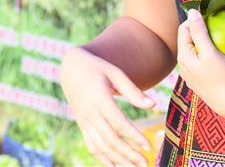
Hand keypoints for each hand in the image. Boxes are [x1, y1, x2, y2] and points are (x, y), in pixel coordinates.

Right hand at [59, 46, 155, 166]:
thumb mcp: (115, 73)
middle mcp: (90, 112)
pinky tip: (116, 166)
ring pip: (101, 146)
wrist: (71, 68)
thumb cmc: (98, 68)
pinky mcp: (82, 125)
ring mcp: (84, 121)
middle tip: (145, 162)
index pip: (118, 123)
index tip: (148, 146)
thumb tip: (153, 105)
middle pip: (110, 139)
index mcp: (99, 98)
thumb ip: (133, 91)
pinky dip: (103, 158)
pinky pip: (92, 145)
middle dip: (128, 153)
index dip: (133, 136)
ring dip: (118, 159)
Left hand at [176, 9, 224, 115]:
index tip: (210, 14)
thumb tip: (192, 11)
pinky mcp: (202, 81)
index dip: (195, 18)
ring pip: (195, 51)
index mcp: (183, 57)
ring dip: (204, 41)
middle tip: (216, 22)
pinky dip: (209, 53)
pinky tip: (222, 51)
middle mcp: (183, 66)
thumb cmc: (221, 76)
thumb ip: (199, 31)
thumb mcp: (210, 52)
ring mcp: (192, 75)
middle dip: (199, 29)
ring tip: (219, 33)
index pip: (184, 29)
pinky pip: (203, 61)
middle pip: (188, 40)